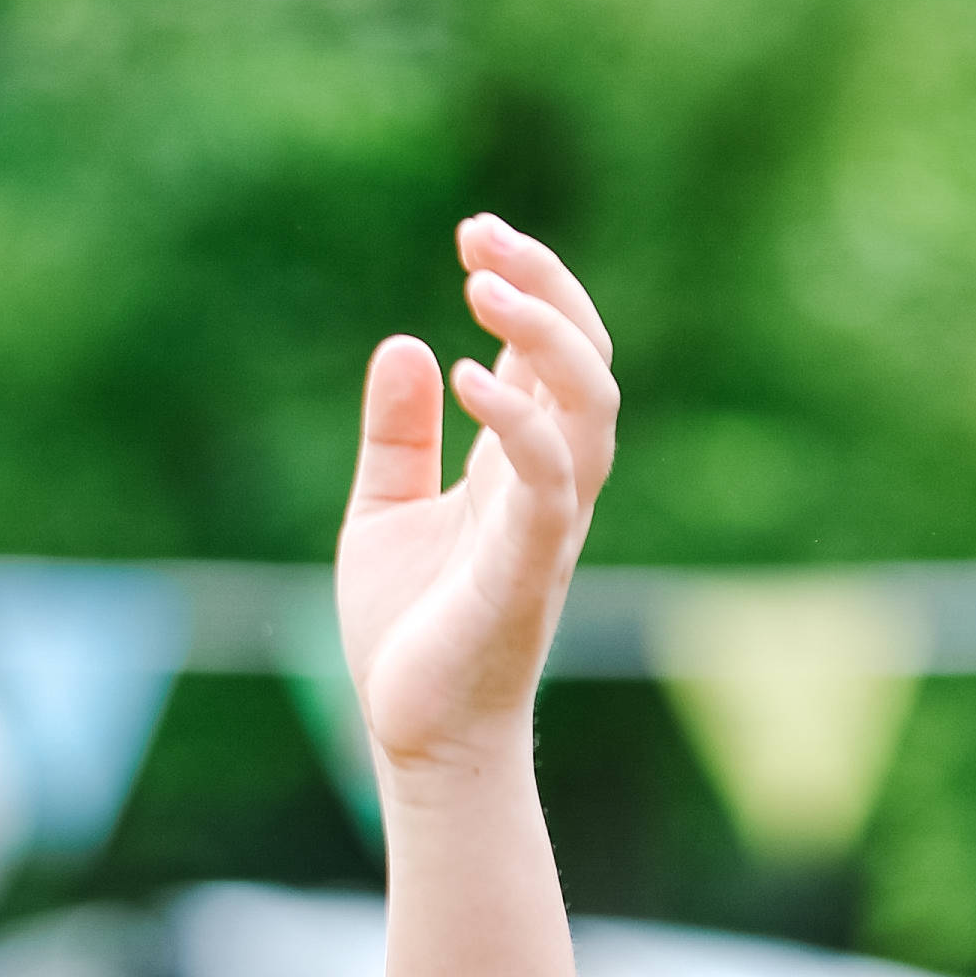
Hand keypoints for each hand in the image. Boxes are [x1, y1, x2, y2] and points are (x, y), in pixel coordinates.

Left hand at [337, 217, 617, 782]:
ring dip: (546, 335)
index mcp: (520, 467)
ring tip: (481, 287)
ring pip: (591, 406)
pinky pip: (552, 479)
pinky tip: (465, 378)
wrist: (417, 741)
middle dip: (546, 285)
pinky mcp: (527, 570)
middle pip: (588, 360)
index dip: (528, 284)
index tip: (473, 235)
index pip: (553, 354)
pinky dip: (519, 421)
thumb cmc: (410, 638)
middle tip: (480, 237)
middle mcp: (549, 488)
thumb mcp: (384, 514)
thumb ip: (399, 436)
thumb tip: (408, 344)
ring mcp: (547, 527)